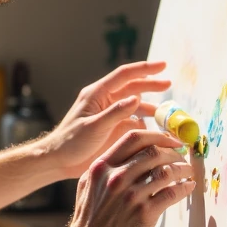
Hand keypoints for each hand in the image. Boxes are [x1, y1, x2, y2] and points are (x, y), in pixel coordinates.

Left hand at [40, 60, 174, 180]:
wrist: (58, 161)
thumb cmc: (70, 142)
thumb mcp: (93, 126)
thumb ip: (115, 113)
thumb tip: (137, 98)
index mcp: (97, 94)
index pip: (124, 75)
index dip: (144, 69)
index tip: (163, 65)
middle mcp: (104, 101)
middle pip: (132, 87)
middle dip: (151, 84)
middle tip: (169, 84)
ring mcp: (109, 115)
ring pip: (134, 105)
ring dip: (150, 106)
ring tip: (165, 112)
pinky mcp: (112, 128)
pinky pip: (131, 121)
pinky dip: (144, 123)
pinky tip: (153, 129)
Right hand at [68, 127, 196, 226]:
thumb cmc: (89, 220)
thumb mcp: (89, 185)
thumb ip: (106, 168)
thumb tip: (130, 155)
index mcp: (102, 167)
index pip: (134, 138)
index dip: (158, 136)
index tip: (170, 141)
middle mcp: (117, 177)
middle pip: (154, 152)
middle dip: (173, 152)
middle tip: (182, 157)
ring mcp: (131, 195)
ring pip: (166, 171)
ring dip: (182, 169)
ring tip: (187, 171)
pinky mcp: (145, 213)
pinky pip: (172, 193)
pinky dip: (184, 187)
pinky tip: (188, 186)